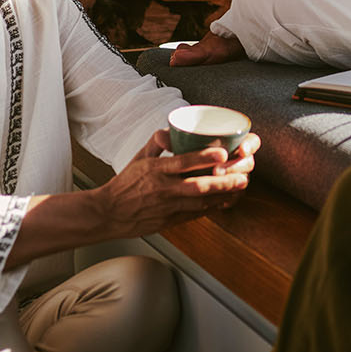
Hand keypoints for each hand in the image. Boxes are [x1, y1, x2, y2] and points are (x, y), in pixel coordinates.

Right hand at [92, 128, 258, 237]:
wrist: (108, 213)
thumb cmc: (125, 183)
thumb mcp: (138, 158)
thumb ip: (156, 143)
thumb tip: (170, 131)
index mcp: (155, 170)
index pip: (182, 162)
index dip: (203, 157)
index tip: (223, 152)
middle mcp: (163, 189)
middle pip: (197, 185)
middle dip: (222, 182)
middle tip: (242, 176)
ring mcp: (167, 207)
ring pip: (200, 202)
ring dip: (222, 196)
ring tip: (240, 188)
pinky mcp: (169, 221)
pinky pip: (195, 214)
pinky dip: (211, 208)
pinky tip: (225, 201)